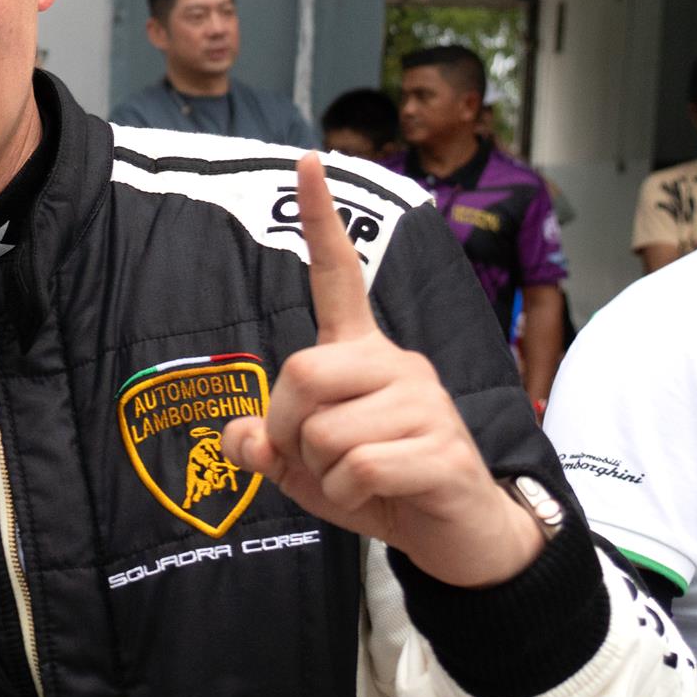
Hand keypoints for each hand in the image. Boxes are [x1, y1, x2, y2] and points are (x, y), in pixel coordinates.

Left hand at [221, 156, 544, 588]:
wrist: (459, 535)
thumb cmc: (380, 488)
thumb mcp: (303, 469)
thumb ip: (263, 446)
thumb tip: (237, 435)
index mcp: (363, 354)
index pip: (339, 277)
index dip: (320, 222)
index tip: (306, 160)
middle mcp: (399, 363)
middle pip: (300, 374)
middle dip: (289, 429)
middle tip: (319, 460)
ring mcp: (426, 401)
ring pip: (325, 432)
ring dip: (323, 473)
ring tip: (363, 480)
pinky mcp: (443, 448)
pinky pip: (358, 468)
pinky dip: (350, 496)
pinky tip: (384, 496)